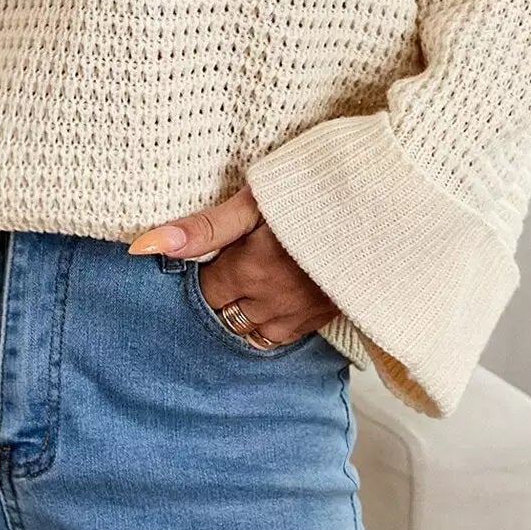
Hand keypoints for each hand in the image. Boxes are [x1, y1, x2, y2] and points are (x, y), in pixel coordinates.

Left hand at [128, 186, 340, 345]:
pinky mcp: (325, 319)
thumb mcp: (254, 202)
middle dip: (219, 297)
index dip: (200, 273)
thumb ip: (202, 229)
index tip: (206, 256)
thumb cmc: (315, 194)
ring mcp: (299, 316)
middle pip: (224, 316)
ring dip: (244, 312)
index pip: (203, 292)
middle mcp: (270, 303)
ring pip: (253, 331)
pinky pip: (284, 336)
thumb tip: (143, 247)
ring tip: (249, 283)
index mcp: (247, 273)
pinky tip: (275, 297)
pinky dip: (271, 321)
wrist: (387, 212)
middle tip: (225, 268)